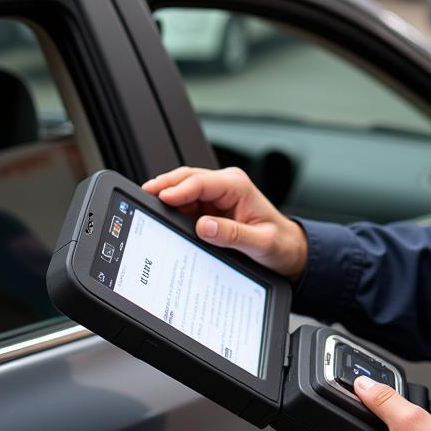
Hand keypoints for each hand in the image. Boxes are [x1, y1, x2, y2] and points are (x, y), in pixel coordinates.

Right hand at [142, 166, 307, 280]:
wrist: (288, 251)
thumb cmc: (280, 244)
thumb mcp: (260, 243)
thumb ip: (232, 235)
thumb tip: (204, 226)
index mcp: (237, 186)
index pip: (200, 181)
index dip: (178, 188)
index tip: (161, 197)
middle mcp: (225, 186)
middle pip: (185, 179)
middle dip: (163, 186)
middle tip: (142, 196)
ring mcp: (215, 197)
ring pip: (182, 190)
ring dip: (164, 198)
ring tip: (146, 208)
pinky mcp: (209, 209)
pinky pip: (184, 205)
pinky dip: (171, 210)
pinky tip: (160, 217)